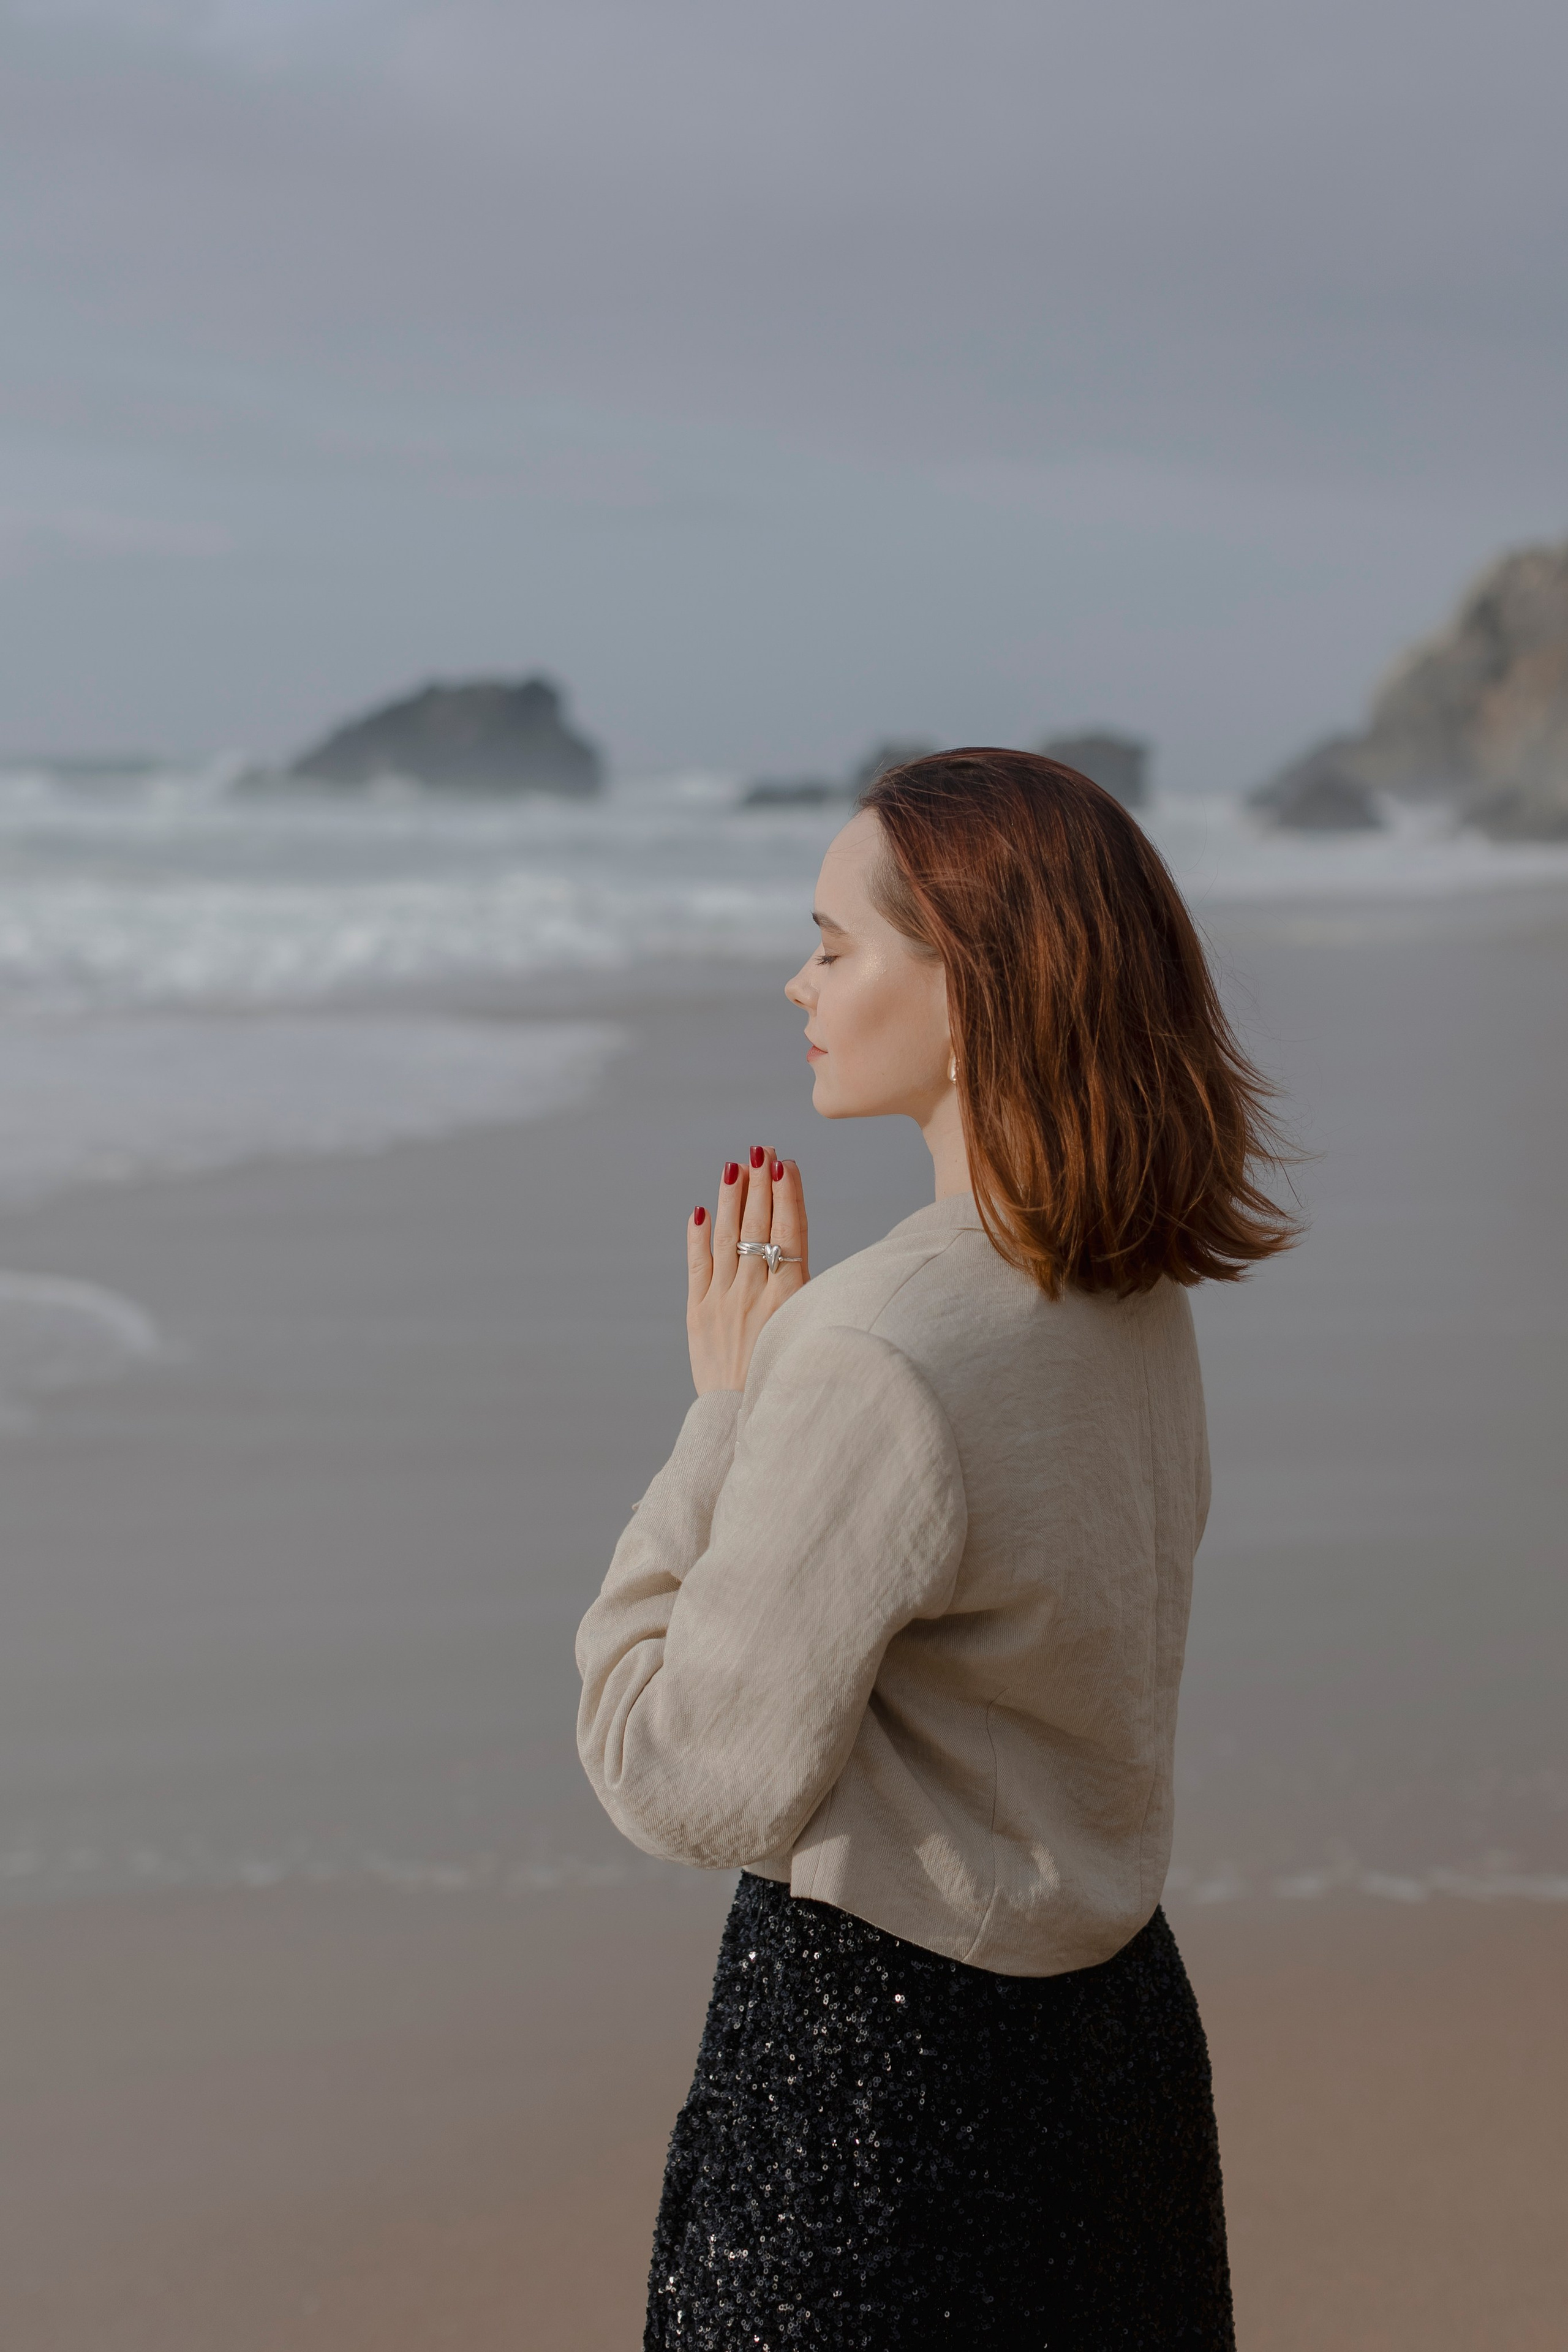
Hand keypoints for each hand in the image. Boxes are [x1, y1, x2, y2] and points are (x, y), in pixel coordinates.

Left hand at [687, 1146, 809, 1393]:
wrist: (743, 1418)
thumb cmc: (786, 1374)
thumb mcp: (806, 1328)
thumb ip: (799, 1287)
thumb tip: (796, 1246)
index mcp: (789, 1295)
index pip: (789, 1231)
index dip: (787, 1194)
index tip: (786, 1164)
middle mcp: (754, 1292)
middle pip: (758, 1225)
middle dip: (760, 1183)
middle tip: (762, 1149)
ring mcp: (722, 1301)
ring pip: (727, 1237)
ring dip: (732, 1198)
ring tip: (735, 1166)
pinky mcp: (697, 1313)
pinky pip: (697, 1266)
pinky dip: (698, 1238)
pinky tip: (700, 1211)